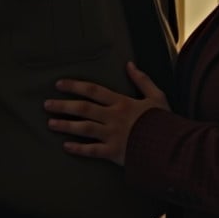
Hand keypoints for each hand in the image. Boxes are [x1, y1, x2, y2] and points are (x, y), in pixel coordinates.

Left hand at [45, 62, 169, 165]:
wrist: (172, 146)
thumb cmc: (164, 121)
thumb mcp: (156, 96)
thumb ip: (142, 80)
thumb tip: (129, 64)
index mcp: (122, 102)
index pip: (93, 90)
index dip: (75, 86)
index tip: (59, 84)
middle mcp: (113, 117)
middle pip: (83, 108)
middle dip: (63, 105)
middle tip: (46, 104)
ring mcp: (112, 135)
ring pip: (83, 128)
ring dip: (65, 125)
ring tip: (50, 123)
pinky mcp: (114, 153)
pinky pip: (92, 151)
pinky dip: (78, 148)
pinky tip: (65, 146)